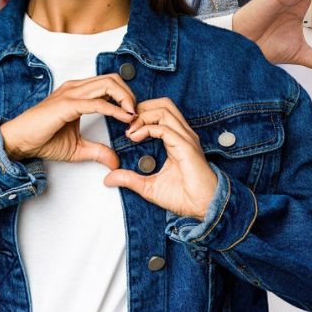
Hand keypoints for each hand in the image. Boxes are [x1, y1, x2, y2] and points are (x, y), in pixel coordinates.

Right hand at [0, 74, 136, 167]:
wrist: (19, 142)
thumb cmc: (42, 140)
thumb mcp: (78, 148)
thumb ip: (98, 151)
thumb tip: (115, 161)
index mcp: (78, 93)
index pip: (110, 84)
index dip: (126, 97)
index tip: (134, 116)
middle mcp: (75, 88)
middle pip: (113, 79)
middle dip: (130, 95)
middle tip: (137, 114)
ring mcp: (71, 94)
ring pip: (108, 85)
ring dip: (126, 99)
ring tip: (133, 116)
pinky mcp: (67, 105)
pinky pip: (98, 103)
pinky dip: (115, 110)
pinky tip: (124, 119)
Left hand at [104, 98, 216, 217]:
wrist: (202, 208)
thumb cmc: (184, 197)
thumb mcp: (148, 187)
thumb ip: (129, 179)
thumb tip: (109, 178)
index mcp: (178, 139)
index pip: (161, 112)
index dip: (142, 115)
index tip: (127, 130)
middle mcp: (183, 135)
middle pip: (163, 104)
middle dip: (142, 108)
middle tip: (127, 124)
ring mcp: (186, 138)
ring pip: (164, 110)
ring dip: (142, 116)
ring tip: (130, 131)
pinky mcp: (185, 146)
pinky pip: (164, 128)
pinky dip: (146, 129)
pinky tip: (135, 138)